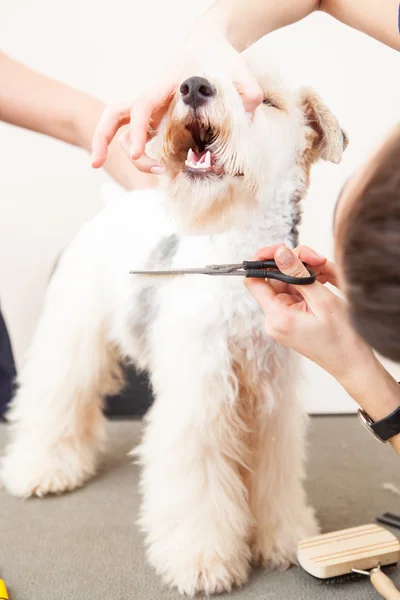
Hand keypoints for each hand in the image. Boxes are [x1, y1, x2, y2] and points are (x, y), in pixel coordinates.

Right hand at [91, 32, 261, 172]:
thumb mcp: (238, 69)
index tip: (137, 153)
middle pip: (115, 114)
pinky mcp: (155, 117)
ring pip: (121, 126)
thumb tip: (250, 109)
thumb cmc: (219, 57)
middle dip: (103, 138)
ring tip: (125, 170)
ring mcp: (151, 108)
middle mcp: (153, 98)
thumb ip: (247, 89)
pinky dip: (134, 150)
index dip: (137, 131)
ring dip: (113, 147)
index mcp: (166, 87)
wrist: (208, 46)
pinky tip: (149, 167)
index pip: (142, 108)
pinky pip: (135, 133)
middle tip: (97, 164)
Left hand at [245, 244, 374, 382]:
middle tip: (319, 260)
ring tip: (330, 274)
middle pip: (273, 277)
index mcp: (277, 316)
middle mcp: (274, 318)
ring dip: (306, 272)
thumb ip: (298, 274)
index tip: (282, 249)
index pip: (253, 280)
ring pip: (287, 282)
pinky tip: (327, 282)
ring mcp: (282, 319)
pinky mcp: (291, 318)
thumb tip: (279, 253)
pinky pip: (295, 291)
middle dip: (295, 263)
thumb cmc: (342, 338)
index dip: (263, 260)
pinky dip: (309, 283)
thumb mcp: (322, 300)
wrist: (352, 364)